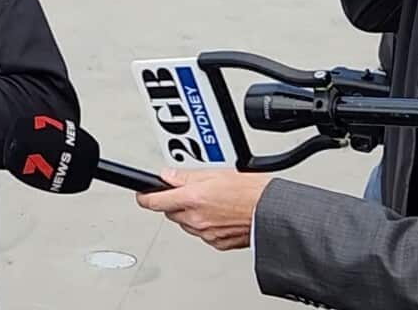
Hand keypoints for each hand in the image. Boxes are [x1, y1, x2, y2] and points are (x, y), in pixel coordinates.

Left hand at [134, 169, 271, 250]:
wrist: (274, 213)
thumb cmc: (253, 192)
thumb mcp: (217, 173)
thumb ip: (187, 175)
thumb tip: (168, 175)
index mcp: (192, 198)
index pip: (154, 201)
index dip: (145, 197)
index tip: (142, 194)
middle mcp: (196, 218)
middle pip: (170, 212)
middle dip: (174, 202)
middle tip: (188, 192)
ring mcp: (206, 233)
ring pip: (185, 223)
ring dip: (189, 214)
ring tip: (209, 202)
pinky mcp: (217, 243)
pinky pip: (201, 233)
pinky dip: (204, 225)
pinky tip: (218, 215)